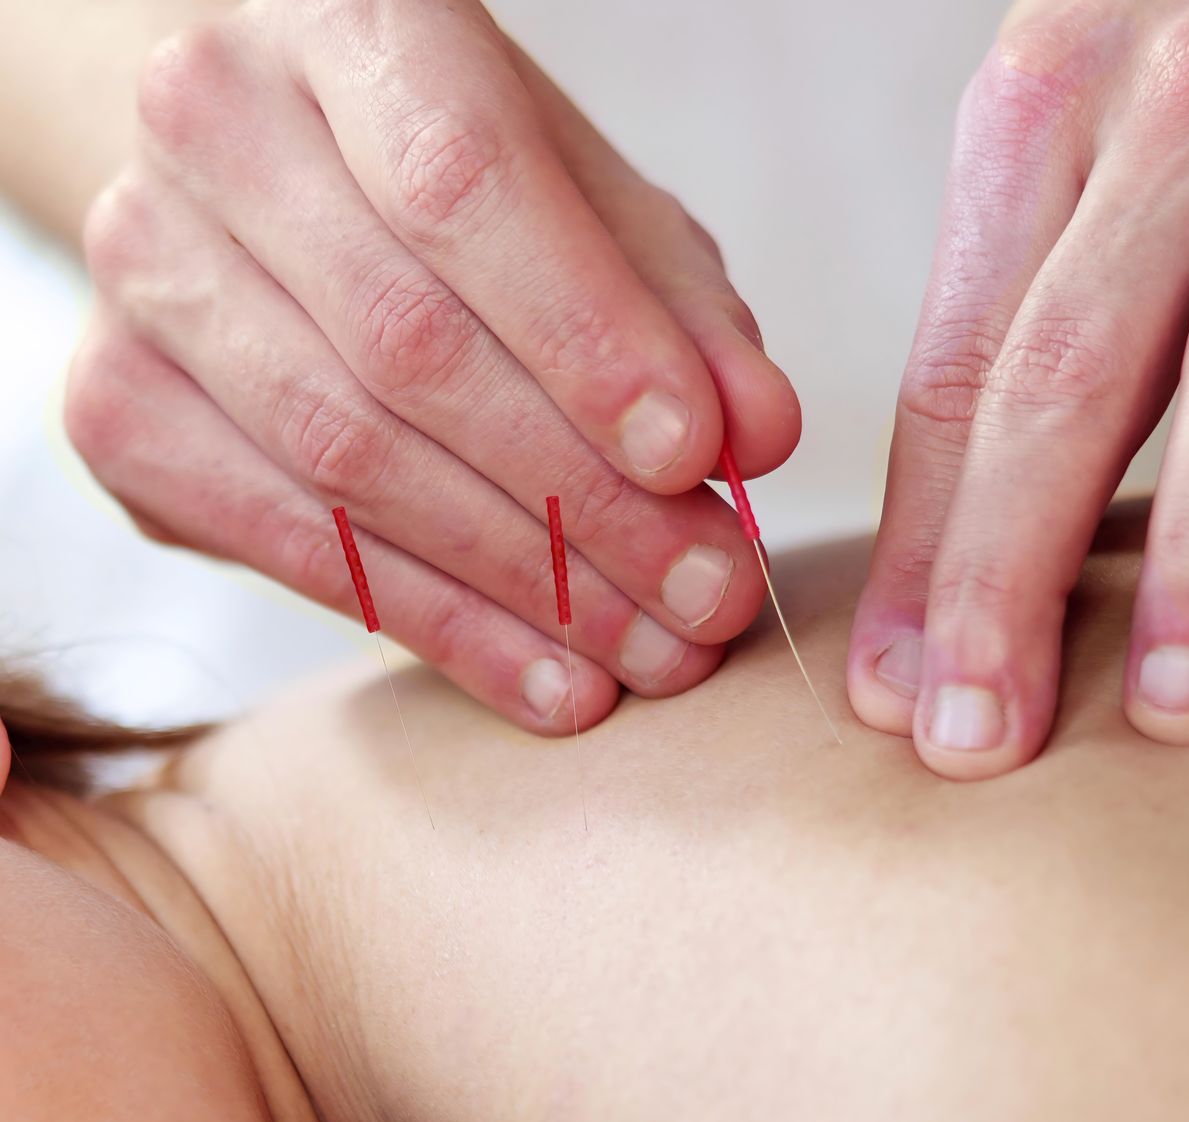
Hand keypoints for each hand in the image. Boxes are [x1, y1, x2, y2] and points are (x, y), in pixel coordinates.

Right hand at [66, 0, 800, 731]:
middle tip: (714, 593)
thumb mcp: (591, 198)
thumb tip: (761, 437)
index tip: (699, 458)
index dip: (586, 337)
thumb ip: (679, 308)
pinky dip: (440, 628)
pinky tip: (552, 681)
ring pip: (346, 458)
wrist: (261, 162)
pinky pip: (289, 544)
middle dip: (586, 497)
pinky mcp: (118, 409)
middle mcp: (213, 130)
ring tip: (659, 653)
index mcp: (345, 24)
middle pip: (408, 346)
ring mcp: (146, 273)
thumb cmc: (460, 172)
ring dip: (528, 583)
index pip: (461, 187)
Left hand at [849, 0, 1188, 778]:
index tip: (883, 687)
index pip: (959, 359)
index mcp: (1046, 107)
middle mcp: (1184, 109)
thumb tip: (946, 527)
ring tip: (1176, 721)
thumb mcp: (1100, 114)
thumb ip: (1035, 296)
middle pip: (1070, 371)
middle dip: (1007, 572)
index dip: (918, 538)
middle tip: (972, 743)